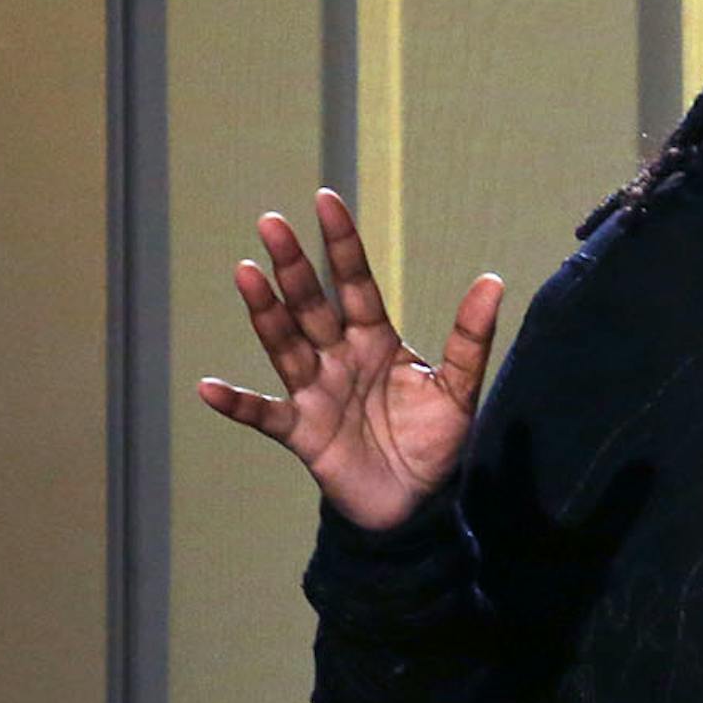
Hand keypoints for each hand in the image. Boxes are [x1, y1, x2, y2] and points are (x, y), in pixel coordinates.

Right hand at [198, 187, 504, 530]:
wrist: (416, 502)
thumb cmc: (434, 441)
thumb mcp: (459, 388)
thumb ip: (470, 337)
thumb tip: (493, 280)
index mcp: (375, 341)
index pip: (356, 283)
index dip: (341, 244)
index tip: (325, 200)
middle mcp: (339, 358)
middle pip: (312, 304)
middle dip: (293, 265)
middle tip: (271, 221)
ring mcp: (316, 393)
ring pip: (285, 345)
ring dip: (265, 312)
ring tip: (246, 272)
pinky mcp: (302, 433)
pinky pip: (264, 415)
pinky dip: (238, 403)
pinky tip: (210, 387)